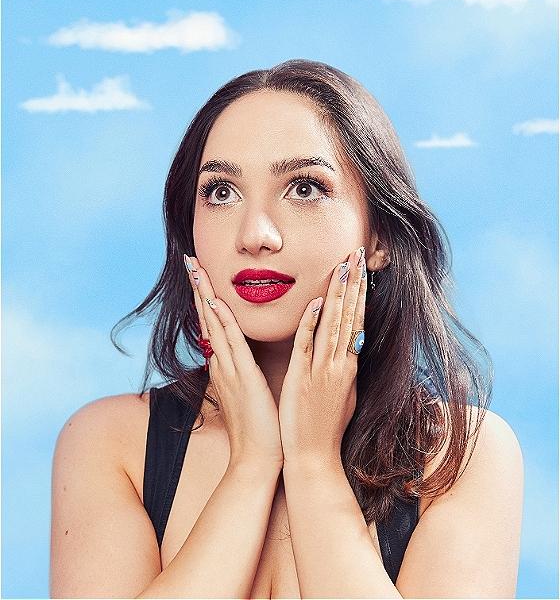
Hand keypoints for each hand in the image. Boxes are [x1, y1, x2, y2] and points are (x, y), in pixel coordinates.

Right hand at [184, 255, 284, 470]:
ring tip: (196, 269)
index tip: (200, 271)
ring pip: (214, 325)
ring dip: (206, 295)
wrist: (257, 459)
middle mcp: (222, 364)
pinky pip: (231, 345)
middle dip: (199, 287)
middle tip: (190, 259)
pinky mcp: (243, 378)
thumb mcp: (249, 391)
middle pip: (207, 317)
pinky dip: (222, 323)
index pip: (213, 323)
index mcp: (226, 365)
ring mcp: (229, 370)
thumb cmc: (259, 427)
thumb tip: (243, 355)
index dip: (206, 296)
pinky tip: (216, 303)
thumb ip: (243, 370)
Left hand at [278, 245, 366, 467]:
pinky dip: (313, 323)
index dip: (359, 292)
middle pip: (350, 315)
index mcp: (349, 365)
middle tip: (358, 253)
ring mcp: (323, 371)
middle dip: (354, 282)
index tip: (360, 267)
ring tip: (344, 266)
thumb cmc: (326, 427)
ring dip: (339, 294)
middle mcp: (340, 364)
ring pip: (334, 325)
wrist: (314, 457)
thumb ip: (345, 366)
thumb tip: (350, 346)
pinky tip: (317, 302)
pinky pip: (308, 346)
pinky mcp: (303, 379)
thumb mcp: (344, 392)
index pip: (357, 320)